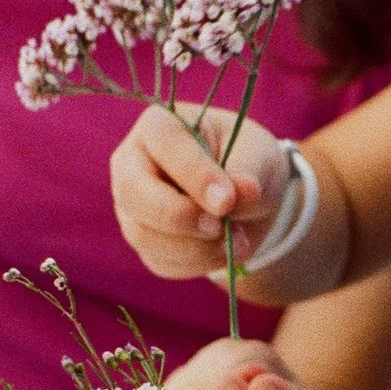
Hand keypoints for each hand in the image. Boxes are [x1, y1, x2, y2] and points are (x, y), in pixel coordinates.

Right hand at [110, 103, 289, 280]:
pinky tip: (224, 250)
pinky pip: (161, 261)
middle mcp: (133, 165)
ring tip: (238, 239)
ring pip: (145, 235)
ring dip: (196, 247)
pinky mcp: (144, 241)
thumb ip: (247, 173)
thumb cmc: (247, 161)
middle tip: (220, 226)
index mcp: (158, 126)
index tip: (227, 201)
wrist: (248, 198)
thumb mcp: (258, 157)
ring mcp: (132, 206)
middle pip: (132, 193)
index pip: (164, 147)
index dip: (194, 176)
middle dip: (179, 216)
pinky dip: (198, 263)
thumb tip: (239, 194)